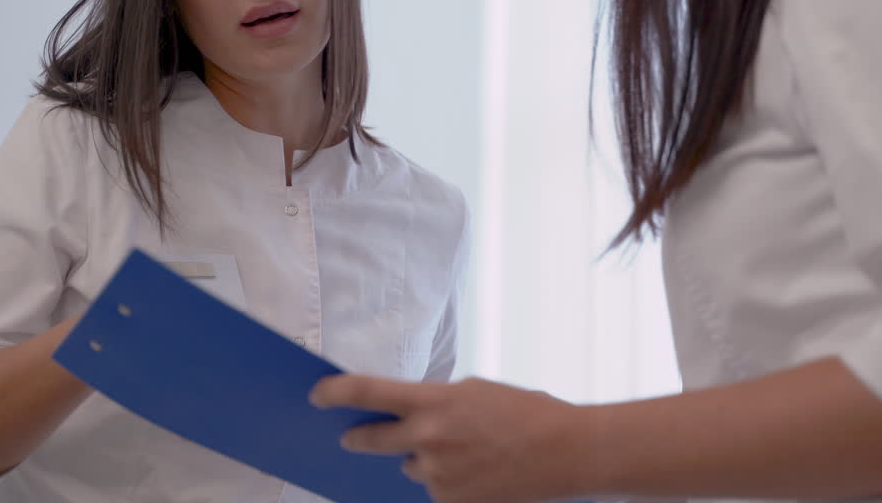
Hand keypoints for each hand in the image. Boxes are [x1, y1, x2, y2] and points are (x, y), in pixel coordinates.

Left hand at [310, 375, 584, 502]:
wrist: (566, 452)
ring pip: (410, 467)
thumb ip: (435, 402)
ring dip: (423, 460)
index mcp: (434, 401)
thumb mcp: (474, 391)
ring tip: (465, 451)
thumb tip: (408, 415)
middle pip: (371, 439)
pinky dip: (447, 481)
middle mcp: (428, 439)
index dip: (335, 392)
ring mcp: (437, 475)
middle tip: (348, 437)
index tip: (315, 394)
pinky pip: (434, 490)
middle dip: (357, 438)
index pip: (368, 391)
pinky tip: (478, 471)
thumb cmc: (525, 412)